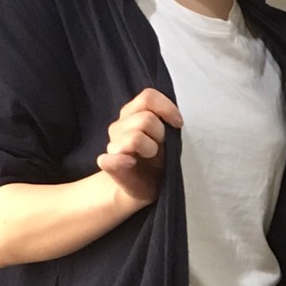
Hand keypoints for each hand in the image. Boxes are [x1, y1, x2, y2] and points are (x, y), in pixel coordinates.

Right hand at [96, 88, 181, 206]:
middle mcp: (119, 126)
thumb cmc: (157, 160)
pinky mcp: (108, 164)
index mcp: (132, 114)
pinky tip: (130, 163)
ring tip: (150, 157)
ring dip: (150, 149)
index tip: (178, 124)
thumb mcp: (167, 138)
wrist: (144, 188)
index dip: (166, 108)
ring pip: (134, 137)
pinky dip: (120, 160)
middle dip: (161, 134)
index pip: (148, 96)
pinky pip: (108, 158)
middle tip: (161, 148)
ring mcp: (112, 145)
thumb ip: (166, 122)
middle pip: (146, 119)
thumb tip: (174, 119)